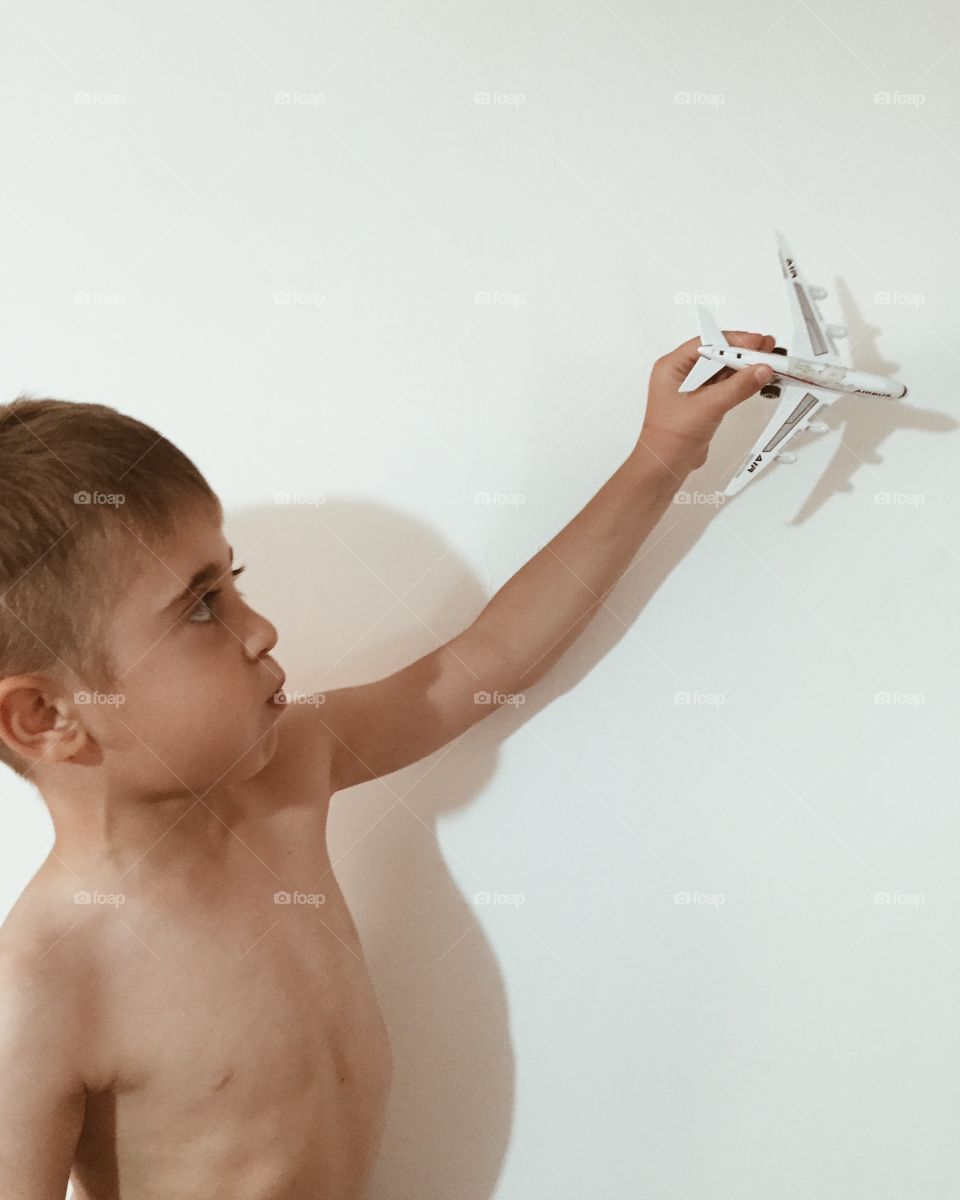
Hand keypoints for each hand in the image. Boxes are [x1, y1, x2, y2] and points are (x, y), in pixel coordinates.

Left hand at [636, 331, 776, 475]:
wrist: (666, 465)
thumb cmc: (670, 438)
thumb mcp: (707, 407)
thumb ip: (737, 387)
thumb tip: (760, 370)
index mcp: (672, 367)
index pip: (707, 344)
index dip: (734, 341)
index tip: (756, 342)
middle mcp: (681, 374)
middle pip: (717, 354)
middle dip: (743, 352)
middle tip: (768, 348)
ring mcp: (693, 388)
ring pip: (723, 369)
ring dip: (745, 366)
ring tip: (769, 361)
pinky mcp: (703, 402)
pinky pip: (725, 385)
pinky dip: (742, 381)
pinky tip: (757, 378)